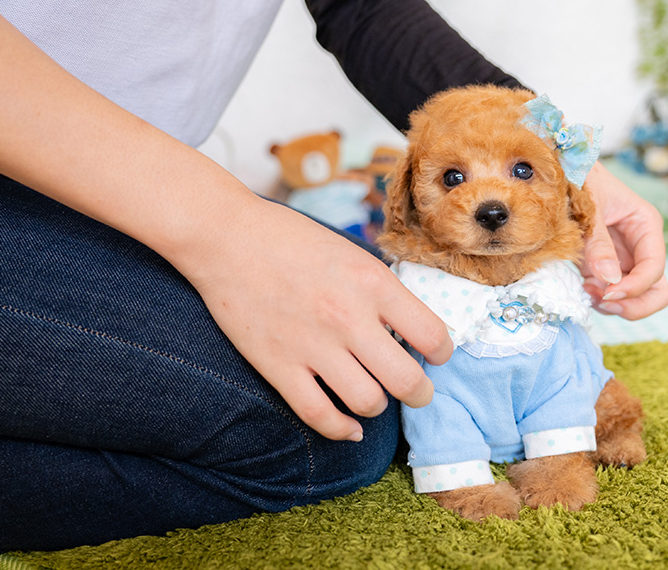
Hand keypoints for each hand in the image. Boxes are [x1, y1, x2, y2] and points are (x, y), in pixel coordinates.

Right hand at [182, 196, 452, 441]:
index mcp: (373, 283)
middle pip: (407, 381)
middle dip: (420, 392)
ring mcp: (313, 346)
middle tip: (417, 390)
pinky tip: (350, 427)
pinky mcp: (279, 366)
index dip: (441, 352)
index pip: (432, 335)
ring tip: (376, 396)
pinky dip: (342, 430)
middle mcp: (349, 318)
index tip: (434, 354)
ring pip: (368, 403)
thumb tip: (407, 327)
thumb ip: (380, 289)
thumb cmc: (289, 238)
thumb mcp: (350, 251)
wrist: (226, 237)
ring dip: (379, 406)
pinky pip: (320, 416)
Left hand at [580, 162, 667, 319]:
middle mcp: (639, 244)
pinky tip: (581, 288)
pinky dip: (599, 298)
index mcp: (645, 225)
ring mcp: (622, 256)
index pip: (654, 268)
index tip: (608, 293)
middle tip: (603, 302)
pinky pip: (611, 291)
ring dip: (615, 304)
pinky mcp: (603, 263)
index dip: (635, 287)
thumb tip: (609, 279)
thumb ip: (598, 242)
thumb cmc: (579, 176)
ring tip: (587, 293)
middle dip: (634, 304)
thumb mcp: (590, 207)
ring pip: (636, 296)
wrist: (560, 165)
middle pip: (656, 289)